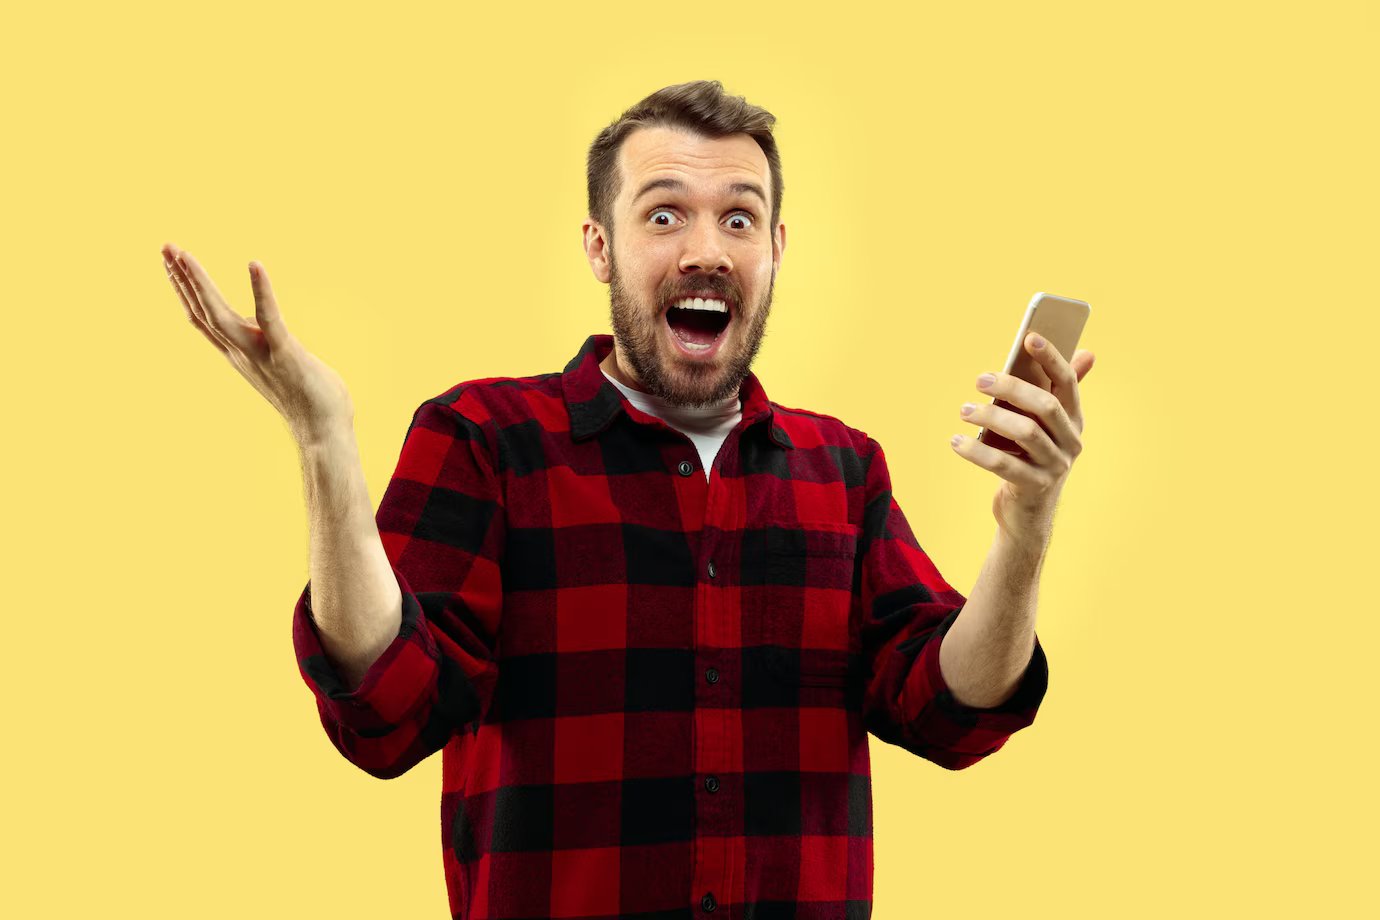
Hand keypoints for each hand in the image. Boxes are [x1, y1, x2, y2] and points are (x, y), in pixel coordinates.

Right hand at [162, 243, 355, 444]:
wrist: (325, 433)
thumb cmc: (311, 399)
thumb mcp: (280, 363)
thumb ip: (265, 343)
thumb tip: (256, 323)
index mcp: (240, 354)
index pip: (204, 319)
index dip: (185, 292)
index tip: (171, 262)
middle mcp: (242, 354)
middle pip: (202, 312)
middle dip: (182, 279)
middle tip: (164, 246)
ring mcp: (260, 354)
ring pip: (220, 315)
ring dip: (200, 283)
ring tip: (183, 254)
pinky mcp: (286, 353)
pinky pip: (270, 319)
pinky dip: (262, 291)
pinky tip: (255, 264)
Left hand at [951, 333, 1094, 550]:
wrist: (1028, 513)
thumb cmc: (1029, 458)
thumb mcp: (1042, 426)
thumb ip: (1053, 391)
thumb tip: (1085, 352)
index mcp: (1074, 419)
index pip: (1068, 382)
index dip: (1052, 358)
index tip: (1030, 337)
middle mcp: (1071, 441)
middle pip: (1045, 406)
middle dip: (1012, 388)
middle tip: (980, 380)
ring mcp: (1055, 466)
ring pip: (1025, 433)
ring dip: (991, 417)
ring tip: (964, 410)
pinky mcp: (1034, 487)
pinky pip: (1003, 464)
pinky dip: (976, 451)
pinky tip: (956, 441)